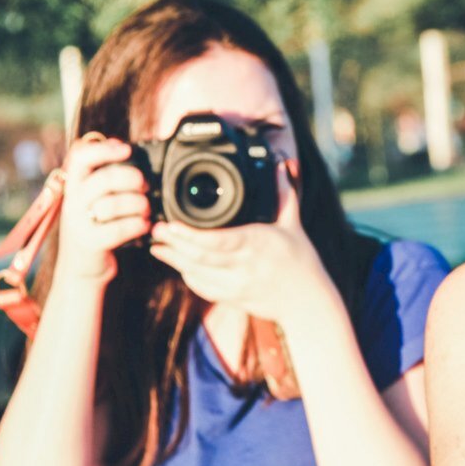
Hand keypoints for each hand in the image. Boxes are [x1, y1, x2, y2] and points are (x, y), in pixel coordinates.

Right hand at [56, 136, 150, 282]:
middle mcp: (72, 201)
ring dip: (139, 204)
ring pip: (113, 204)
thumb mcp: (94, 200)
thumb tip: (126, 151)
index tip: (126, 149)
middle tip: (145, 186)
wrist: (82, 268)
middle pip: (104, 179)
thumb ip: (106, 179)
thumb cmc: (97, 228)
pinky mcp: (90, 242)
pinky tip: (144, 225)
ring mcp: (78, 222)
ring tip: (146, 209)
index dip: (104, 149)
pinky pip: (118, 229)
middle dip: (132, 179)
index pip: (81, 157)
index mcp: (75, 186)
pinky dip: (137, 225)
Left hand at [148, 163, 339, 324]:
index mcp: (257, 243)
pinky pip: (204, 288)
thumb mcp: (293, 224)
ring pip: (197, 274)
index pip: (216, 240)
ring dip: (174, 260)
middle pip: (199, 257)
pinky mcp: (234, 298)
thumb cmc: (302, 261)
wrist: (308, 300)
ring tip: (158, 246)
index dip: (189, 235)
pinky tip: (178, 264)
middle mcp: (245, 266)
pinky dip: (188, 276)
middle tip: (156, 230)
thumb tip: (283, 165)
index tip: (171, 224)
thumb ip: (283, 194)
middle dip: (173, 244)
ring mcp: (238, 285)